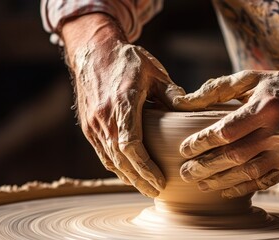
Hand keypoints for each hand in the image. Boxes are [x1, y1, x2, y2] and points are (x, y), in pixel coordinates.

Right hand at [62, 14, 185, 196]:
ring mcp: (92, 124)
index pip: (130, 145)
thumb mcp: (155, 71)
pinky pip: (102, 153)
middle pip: (120, 159)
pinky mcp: (88, 126)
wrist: (92, 51)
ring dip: (127, 177)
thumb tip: (191, 112)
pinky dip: (116, 166)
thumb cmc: (126, 59)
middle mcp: (103, 117)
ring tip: (145, 188)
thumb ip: (172, 93)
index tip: (160, 181)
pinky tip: (129, 174)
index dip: (145, 167)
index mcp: (121, 103)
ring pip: (109, 159)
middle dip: (138, 180)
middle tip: (156, 192)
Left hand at [174, 70, 278, 197]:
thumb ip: (219, 89)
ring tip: (199, 183)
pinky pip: (264, 182)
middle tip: (185, 173)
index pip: (226, 131)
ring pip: (247, 173)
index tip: (184, 149)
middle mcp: (277, 132)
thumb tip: (184, 102)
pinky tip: (224, 190)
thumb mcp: (253, 78)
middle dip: (205, 167)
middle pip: (233, 156)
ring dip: (219, 181)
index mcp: (266, 108)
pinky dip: (242, 188)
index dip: (202, 142)